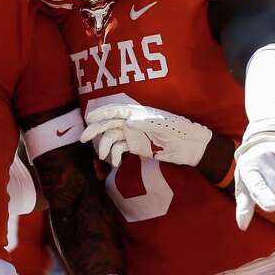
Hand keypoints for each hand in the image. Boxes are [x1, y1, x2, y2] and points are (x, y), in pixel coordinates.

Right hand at [80, 104, 211, 167]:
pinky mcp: (137, 146)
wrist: (192, 147)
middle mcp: (134, 122)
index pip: (118, 111)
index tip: (89, 118)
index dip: (103, 113)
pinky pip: (120, 149)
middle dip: (96, 130)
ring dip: (105, 146)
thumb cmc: (182, 131)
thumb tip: (127, 121)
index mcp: (141, 114)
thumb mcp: (166, 126)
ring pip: (113, 137)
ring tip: (103, 157)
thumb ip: (146, 123)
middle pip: (110, 123)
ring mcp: (135, 134)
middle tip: (83, 138)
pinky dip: (114, 155)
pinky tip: (115, 163)